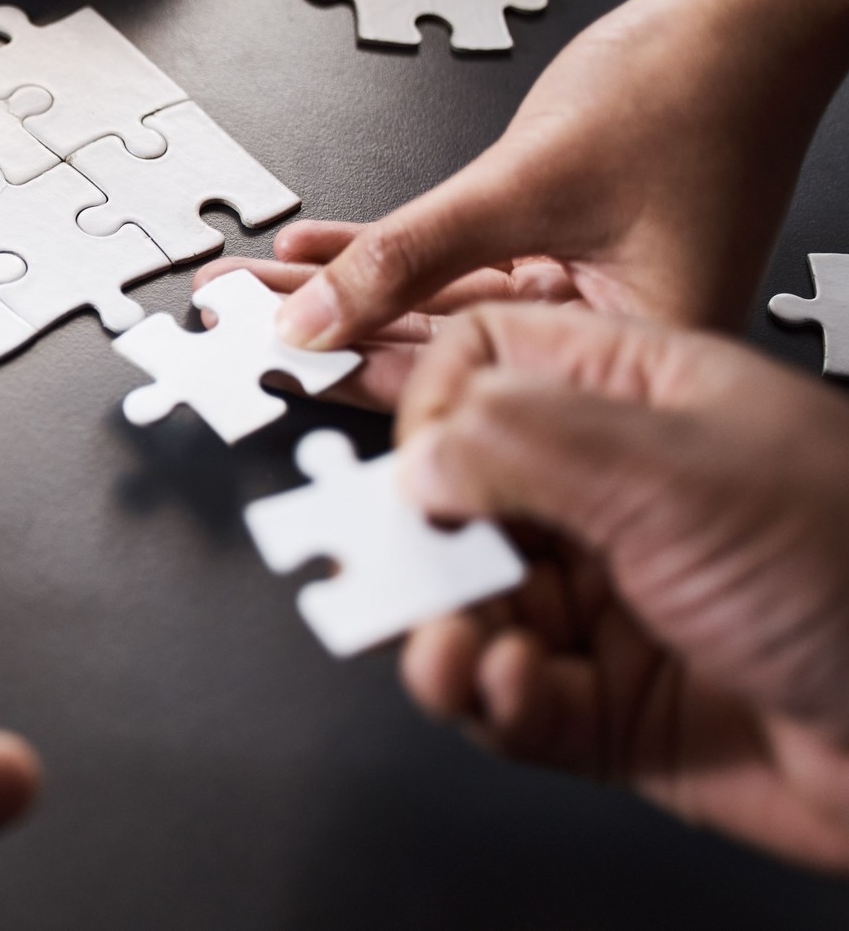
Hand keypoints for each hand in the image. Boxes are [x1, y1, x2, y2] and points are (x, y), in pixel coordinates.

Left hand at [253, 0, 848, 361]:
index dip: (351, 382)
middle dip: (326, 333)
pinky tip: (312, 248)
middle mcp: (605, 347)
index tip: (266, 364)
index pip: (464, 393)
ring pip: (431, 305)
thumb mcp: (523, 184)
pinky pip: (449, 261)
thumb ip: (408, 256)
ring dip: (339, 288)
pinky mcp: (557, 247)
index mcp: (630, 362)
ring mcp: (580, 295)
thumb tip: (311, 318)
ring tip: (251, 283)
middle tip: (232, 324)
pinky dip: (384, 250)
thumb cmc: (686, 90)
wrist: (744, 10)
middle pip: (435, 354)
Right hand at [392, 304, 848, 871]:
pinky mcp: (602, 702)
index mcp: (635, 401)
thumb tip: (415, 453)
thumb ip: (524, 442)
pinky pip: (501, 695)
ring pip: (463, 600)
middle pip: (453, 492)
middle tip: (390, 564)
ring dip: (438, 629)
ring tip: (449, 648)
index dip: (431, 411)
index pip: (482, 365)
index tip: (415, 465)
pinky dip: (487, 696)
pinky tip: (510, 687)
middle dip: (412, 537)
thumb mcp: (678, 474)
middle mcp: (610, 496)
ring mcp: (604, 600)